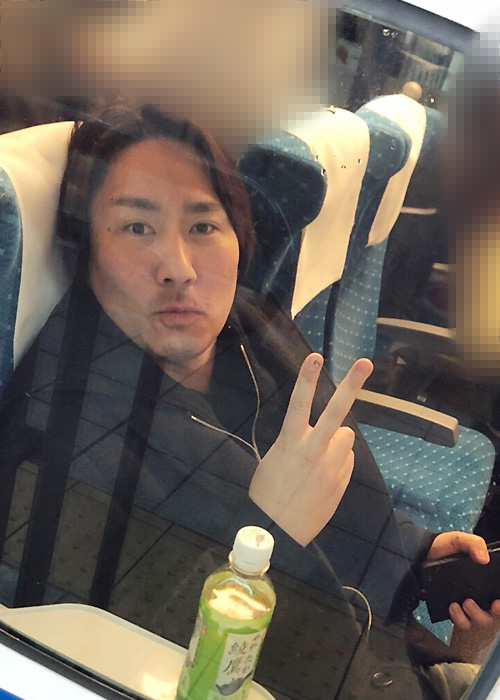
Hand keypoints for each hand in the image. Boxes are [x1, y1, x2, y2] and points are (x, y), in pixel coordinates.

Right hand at [249, 353, 372, 545]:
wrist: (277, 531)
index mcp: (290, 442)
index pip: (298, 403)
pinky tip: (323, 477)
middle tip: (365, 362)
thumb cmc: (268, 492)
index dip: (307, 378)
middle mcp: (313, 450)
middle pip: (336, 411)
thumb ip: (298, 442)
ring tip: (322, 455)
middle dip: (352, 384)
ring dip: (338, 440)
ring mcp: (330, 466)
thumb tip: (324, 435)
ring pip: (347, 436)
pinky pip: (346, 460)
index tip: (315, 356)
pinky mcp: (341, 481)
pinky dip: (339, 462)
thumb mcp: (274, 459)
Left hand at [427, 531, 499, 630]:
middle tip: (481, 603)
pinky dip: (459, 619)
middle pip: (493, 612)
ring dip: (474, 616)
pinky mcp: (453, 609)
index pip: (499, 595)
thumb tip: (484, 559)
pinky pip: (461, 622)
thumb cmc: (444, 548)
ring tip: (464, 604)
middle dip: (491, 613)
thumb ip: (473, 543)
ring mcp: (466, 603)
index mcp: (485, 578)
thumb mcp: (458, 540)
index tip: (497, 603)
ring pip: (478, 620)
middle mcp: (479, 593)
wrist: (420, 554)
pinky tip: (452, 607)